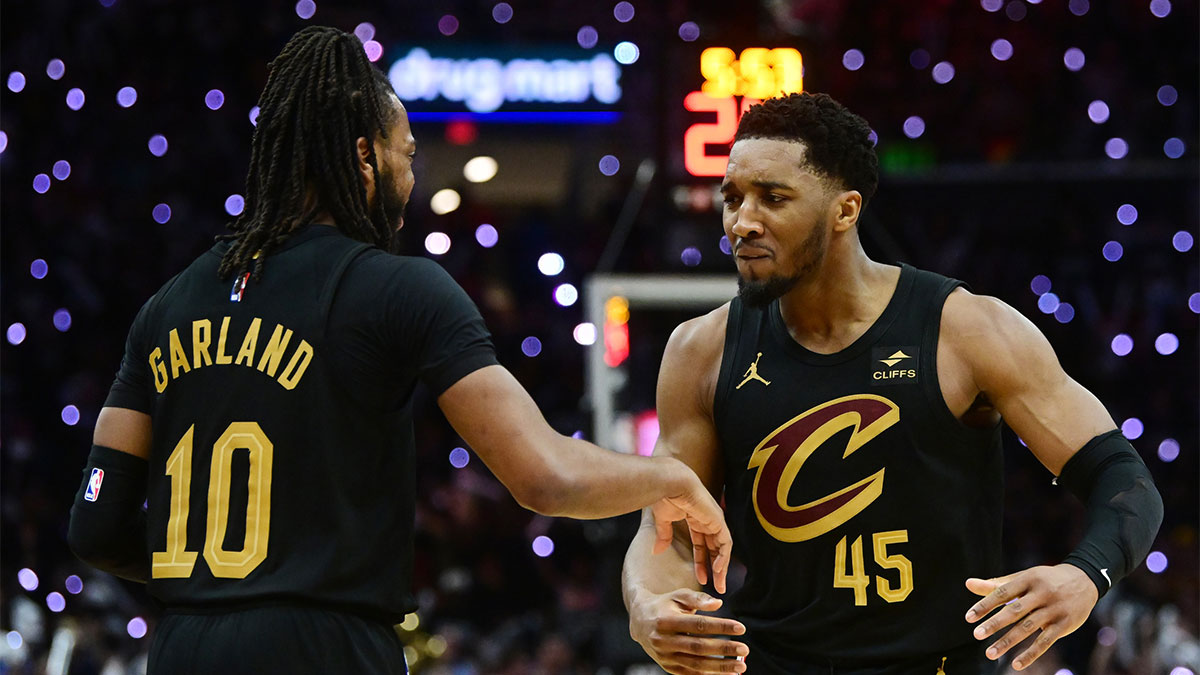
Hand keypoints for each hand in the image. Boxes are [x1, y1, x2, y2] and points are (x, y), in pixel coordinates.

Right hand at [629, 589, 747, 673]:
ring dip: (720, 667)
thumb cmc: (664, 605)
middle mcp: (663, 641)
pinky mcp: (668, 667)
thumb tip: (719, 604)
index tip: (741, 628)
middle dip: (723, 649)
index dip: (720, 627)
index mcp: (666, 621)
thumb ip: (698, 598)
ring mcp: (665, 657)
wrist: (640, 622)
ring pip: (696, 664)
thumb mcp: (678, 596)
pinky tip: (726, 673)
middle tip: (744, 649)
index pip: (698, 625)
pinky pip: (691, 674)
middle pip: (698, 647)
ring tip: (740, 666)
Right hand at [651, 478, 732, 592]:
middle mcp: (709, 521)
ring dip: (722, 568)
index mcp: (697, 519)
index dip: (701, 562)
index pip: (702, 545)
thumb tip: (656, 551)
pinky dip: (723, 557)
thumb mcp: (663, 520)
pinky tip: (717, 569)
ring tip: (719, 585)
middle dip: (716, 569)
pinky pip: (725, 543)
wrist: (670, 482)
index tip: (700, 579)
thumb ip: (664, 535)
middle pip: (715, 549)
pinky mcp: (718, 520)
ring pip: (723, 549)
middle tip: (717, 588)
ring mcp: (715, 520)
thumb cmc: (665, 496)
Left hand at [965, 564, 1098, 670]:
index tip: (969, 618)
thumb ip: (996, 584)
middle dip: (994, 624)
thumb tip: (968, 584)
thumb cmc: (1045, 580)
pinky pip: (1046, 642)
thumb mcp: (1023, 578)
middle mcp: (1042, 593)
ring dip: (1008, 642)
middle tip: (976, 635)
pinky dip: (1031, 654)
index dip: (985, 605)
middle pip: (1014, 610)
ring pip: (1028, 628)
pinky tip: (1016, 664)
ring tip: (990, 653)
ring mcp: (1054, 609)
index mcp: (1028, 579)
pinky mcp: (1064, 624)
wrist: (1084, 580)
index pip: (1002, 593)